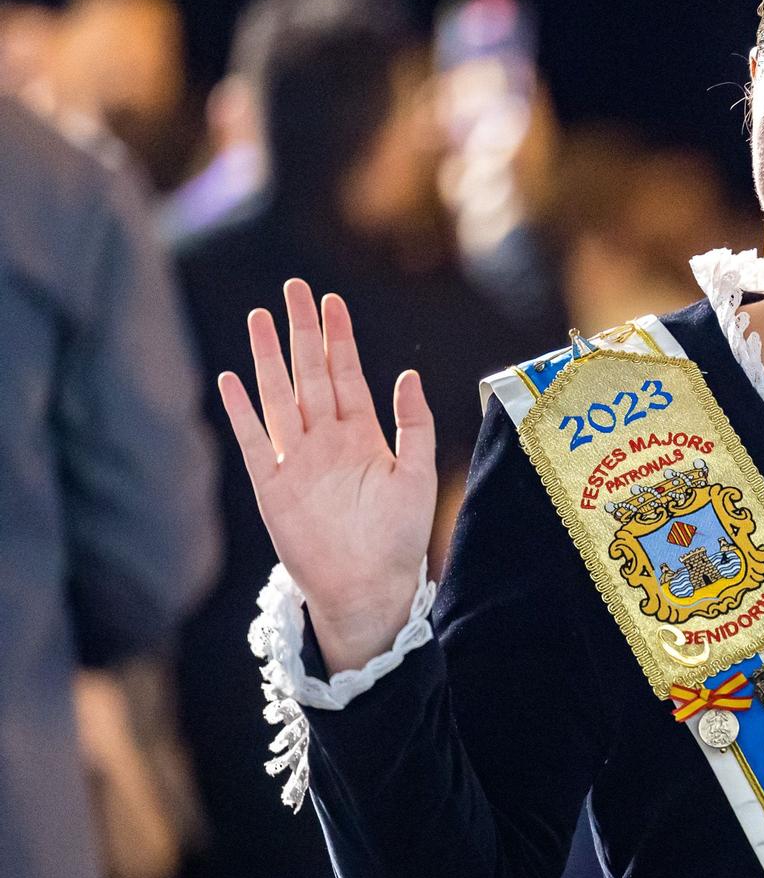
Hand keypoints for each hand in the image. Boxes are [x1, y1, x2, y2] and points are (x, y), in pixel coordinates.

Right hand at [218, 278, 435, 670]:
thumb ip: (414, 424)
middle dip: (301, 332)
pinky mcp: (273, 488)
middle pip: (309, 375)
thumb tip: (410, 375)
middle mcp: (326, 442)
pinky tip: (231, 381)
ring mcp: (297, 461)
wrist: (370, 588)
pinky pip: (254, 443)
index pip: (346, 374)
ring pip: (279, 398)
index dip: (338, 338)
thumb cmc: (399, 538)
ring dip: (268, 359)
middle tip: (293, 289)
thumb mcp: (419, 474)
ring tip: (258, 319)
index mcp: (362, 436)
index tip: (331, 300)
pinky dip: (242, 413)